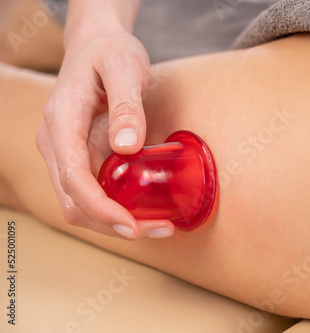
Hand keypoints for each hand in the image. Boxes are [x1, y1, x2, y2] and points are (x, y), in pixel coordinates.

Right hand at [36, 29, 173, 238]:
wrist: (95, 46)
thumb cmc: (109, 52)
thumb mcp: (124, 67)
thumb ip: (126, 106)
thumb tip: (128, 147)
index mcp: (62, 121)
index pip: (73, 177)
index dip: (101, 207)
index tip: (131, 224)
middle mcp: (56, 143)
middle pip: (75, 201)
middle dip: (113, 224)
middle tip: (158, 230)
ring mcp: (65, 152)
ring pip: (82, 203)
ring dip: (116, 221)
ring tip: (159, 225)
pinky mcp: (80, 157)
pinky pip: (94, 191)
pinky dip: (117, 207)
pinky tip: (147, 209)